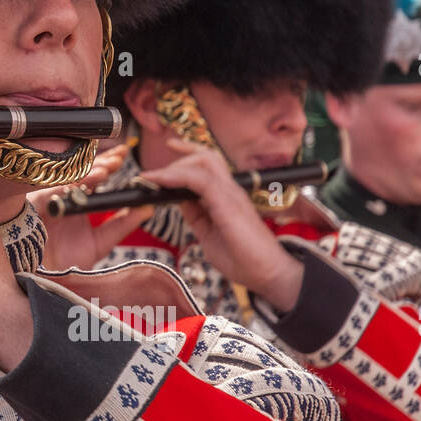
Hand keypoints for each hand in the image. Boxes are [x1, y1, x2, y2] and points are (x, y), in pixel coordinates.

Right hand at [33, 143, 153, 270]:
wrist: (45, 280)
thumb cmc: (67, 262)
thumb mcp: (101, 242)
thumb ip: (122, 225)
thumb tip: (147, 208)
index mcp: (76, 202)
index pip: (93, 177)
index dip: (107, 164)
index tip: (124, 156)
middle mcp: (61, 197)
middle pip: (80, 171)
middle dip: (100, 162)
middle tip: (119, 156)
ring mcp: (48, 199)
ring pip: (68, 177)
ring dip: (88, 172)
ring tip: (108, 169)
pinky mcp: (36, 205)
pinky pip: (53, 190)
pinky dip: (71, 185)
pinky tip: (87, 182)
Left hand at [140, 138, 302, 312]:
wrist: (269, 275)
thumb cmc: (243, 258)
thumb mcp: (208, 234)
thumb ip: (195, 216)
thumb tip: (179, 202)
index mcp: (226, 197)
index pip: (208, 166)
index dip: (187, 154)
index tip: (169, 146)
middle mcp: (230, 191)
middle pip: (206, 157)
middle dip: (179, 157)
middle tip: (153, 174)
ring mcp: (231, 195)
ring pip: (204, 162)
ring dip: (174, 167)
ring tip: (152, 177)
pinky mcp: (229, 204)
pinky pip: (201, 181)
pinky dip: (177, 177)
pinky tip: (160, 182)